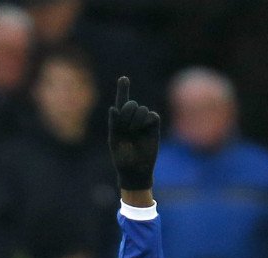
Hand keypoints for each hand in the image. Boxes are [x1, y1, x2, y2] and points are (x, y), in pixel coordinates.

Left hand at [108, 76, 159, 190]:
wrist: (134, 169)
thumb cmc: (121, 157)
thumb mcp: (114, 139)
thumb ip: (113, 123)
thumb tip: (113, 107)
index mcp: (120, 121)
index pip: (122, 102)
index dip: (123, 89)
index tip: (123, 78)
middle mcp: (132, 119)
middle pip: (131, 104)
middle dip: (127, 112)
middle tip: (125, 126)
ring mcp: (143, 122)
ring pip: (141, 109)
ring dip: (135, 119)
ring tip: (132, 131)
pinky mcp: (154, 126)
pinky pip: (152, 115)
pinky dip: (145, 121)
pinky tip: (142, 130)